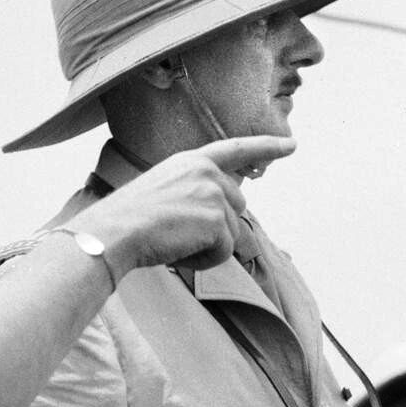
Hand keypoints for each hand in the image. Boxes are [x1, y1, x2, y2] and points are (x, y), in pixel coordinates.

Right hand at [72, 136, 292, 272]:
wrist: (113, 232)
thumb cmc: (127, 220)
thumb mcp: (164, 192)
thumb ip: (196, 195)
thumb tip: (229, 225)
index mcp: (191, 161)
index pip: (236, 150)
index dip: (266, 148)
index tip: (292, 145)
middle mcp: (207, 172)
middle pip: (236, 208)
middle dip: (216, 228)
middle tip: (177, 234)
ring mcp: (214, 194)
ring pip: (231, 233)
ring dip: (207, 247)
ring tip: (172, 241)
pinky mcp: (217, 220)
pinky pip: (224, 253)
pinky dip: (203, 261)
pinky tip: (178, 252)